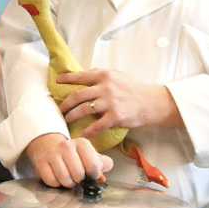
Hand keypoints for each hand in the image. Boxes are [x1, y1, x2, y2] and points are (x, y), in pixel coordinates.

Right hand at [26, 133, 113, 188]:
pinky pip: (52, 181)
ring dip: (68, 184)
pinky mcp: (41, 161)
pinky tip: (58, 179)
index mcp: (82, 143)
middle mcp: (66, 145)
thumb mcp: (92, 157)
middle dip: (80, 182)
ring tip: (69, 180)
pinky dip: (56, 185)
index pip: (93, 166)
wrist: (51, 149)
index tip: (90, 175)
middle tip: (78, 179)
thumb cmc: (76, 157)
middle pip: (78, 174)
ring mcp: (52, 153)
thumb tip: (101, 177)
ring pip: (64, 178)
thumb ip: (103, 164)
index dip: (94, 176)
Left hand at [57, 68, 182, 136]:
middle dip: (65, 103)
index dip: (67, 79)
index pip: (81, 76)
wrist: (151, 102)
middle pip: (78, 95)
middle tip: (60, 109)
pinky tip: (83, 133)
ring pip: (84, 110)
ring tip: (67, 119)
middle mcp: (106, 88)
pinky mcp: (115, 117)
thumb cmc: (133, 88)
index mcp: (105, 75)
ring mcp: (110, 103)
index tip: (57, 82)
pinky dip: (88, 130)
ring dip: (72, 116)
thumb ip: (101, 75)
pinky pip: (97, 125)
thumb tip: (84, 74)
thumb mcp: (117, 75)